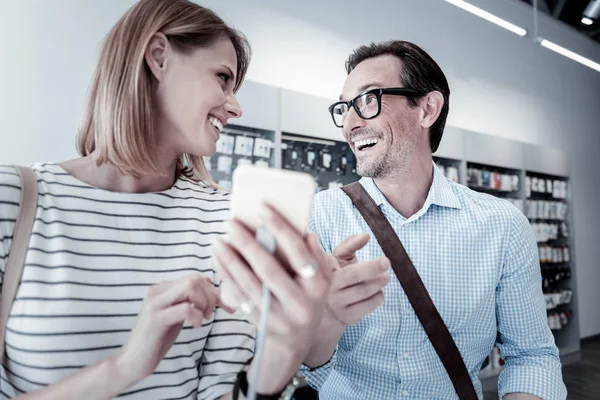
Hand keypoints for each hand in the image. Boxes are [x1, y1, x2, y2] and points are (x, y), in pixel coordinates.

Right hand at [114, 275, 221, 384]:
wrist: (132, 362)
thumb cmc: (157, 339)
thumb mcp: (177, 315)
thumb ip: (189, 300)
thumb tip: (208, 283)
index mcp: (163, 288)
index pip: (196, 278)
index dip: (214, 291)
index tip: (226, 307)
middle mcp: (158, 290)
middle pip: (195, 279)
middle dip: (211, 296)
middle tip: (210, 315)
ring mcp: (155, 303)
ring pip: (191, 287)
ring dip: (205, 303)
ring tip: (202, 319)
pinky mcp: (156, 318)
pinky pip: (185, 308)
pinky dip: (196, 316)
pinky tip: (195, 326)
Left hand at [212, 204, 331, 392]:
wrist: (296, 341)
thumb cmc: (307, 298)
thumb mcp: (320, 280)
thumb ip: (314, 256)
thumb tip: (307, 233)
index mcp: (318, 287)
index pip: (299, 253)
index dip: (281, 229)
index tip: (263, 208)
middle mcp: (300, 304)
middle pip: (269, 270)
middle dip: (248, 244)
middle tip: (231, 223)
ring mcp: (279, 317)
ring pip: (249, 285)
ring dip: (230, 260)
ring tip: (218, 240)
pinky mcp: (260, 323)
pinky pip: (239, 296)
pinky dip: (226, 276)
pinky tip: (218, 259)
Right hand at [326, 233, 389, 325]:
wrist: (321, 309)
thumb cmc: (334, 278)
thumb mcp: (336, 260)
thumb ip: (350, 245)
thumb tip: (366, 235)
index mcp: (327, 271)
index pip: (346, 265)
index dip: (367, 264)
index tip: (380, 254)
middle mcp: (330, 288)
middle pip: (356, 278)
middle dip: (373, 268)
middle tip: (386, 262)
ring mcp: (338, 304)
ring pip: (363, 292)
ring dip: (378, 283)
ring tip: (386, 277)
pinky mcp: (347, 316)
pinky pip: (367, 306)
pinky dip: (378, 297)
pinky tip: (379, 291)